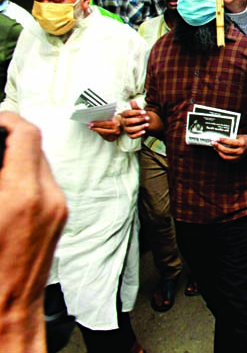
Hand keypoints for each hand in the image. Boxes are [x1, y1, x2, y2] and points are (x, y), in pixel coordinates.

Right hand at [0, 112, 67, 348]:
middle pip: (36, 146)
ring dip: (19, 156)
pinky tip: (5, 185)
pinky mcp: (60, 218)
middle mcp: (49, 197)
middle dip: (10, 137)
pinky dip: (25, 175)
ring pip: (41, 164)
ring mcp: (58, 208)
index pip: (26, 135)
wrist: (7, 309)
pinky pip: (45, 183)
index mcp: (23, 194)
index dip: (7, 118)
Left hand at [90, 116, 121, 141]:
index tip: (92, 124)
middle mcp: (117, 131)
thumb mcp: (115, 116)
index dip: (98, 124)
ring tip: (93, 128)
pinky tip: (98, 131)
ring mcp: (115, 136)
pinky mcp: (113, 139)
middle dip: (96, 128)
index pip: (105, 124)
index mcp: (117, 124)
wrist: (124, 124)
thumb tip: (98, 118)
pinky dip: (100, 134)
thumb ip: (109, 117)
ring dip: (97, 131)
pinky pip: (105, 137)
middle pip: (103, 130)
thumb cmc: (118, 119)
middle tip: (90, 126)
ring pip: (104, 134)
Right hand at [119, 100, 147, 138]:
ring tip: (147, 124)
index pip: (128, 113)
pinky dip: (138, 134)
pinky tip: (144, 131)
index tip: (144, 112)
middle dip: (139, 120)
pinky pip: (132, 136)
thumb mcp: (138, 111)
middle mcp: (123, 122)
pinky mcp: (130, 135)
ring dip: (139, 127)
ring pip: (130, 129)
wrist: (144, 122)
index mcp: (124, 115)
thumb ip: (135, 107)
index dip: (136, 112)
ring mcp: (126, 129)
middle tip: (147, 118)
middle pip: (129, 121)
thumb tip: (132, 100)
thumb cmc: (140, 115)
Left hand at [212, 134, 246, 160]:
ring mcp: (239, 157)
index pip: (230, 142)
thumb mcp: (237, 136)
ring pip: (225, 156)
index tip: (217, 138)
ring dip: (219, 151)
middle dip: (218, 146)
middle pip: (226, 150)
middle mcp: (241, 151)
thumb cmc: (242, 139)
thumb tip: (219, 140)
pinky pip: (227, 159)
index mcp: (241, 144)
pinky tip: (219, 151)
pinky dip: (222, 155)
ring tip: (215, 147)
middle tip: (213, 143)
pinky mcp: (236, 160)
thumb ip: (229, 138)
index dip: (223, 140)